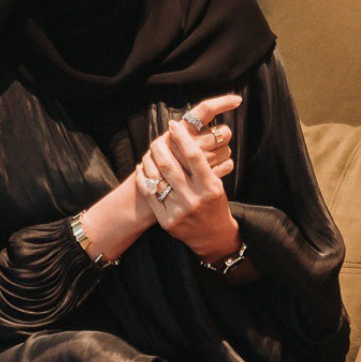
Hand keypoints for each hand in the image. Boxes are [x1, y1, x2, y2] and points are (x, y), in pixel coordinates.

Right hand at [135, 94, 239, 192]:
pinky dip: (224, 166)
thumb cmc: (161, 164)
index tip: (237, 100)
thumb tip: (207, 118)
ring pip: (227, 150)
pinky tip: (214, 169)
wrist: (150, 195)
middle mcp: (191, 143)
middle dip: (222, 135)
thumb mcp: (165, 143)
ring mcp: (201, 162)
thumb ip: (183, 132)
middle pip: (224, 132)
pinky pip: (228, 165)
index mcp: (179, 131)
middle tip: (214, 140)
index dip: (221, 102)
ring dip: (222, 153)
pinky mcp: (208, 180)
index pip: (204, 111)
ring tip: (208, 158)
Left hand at [138, 97, 242, 260]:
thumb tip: (185, 139)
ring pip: (157, 178)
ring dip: (149, 160)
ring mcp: (179, 211)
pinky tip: (143, 168)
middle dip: (160, 147)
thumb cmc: (215, 205)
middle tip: (157, 138)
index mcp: (211, 187)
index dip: (182, 138)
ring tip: (149, 151)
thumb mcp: (217, 185)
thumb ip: (203, 167)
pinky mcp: (166, 221)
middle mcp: (194, 199)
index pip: (193, 156)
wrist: (213, 236)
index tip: (173, 125)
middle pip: (170, 165)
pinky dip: (143, 178)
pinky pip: (149, 194)